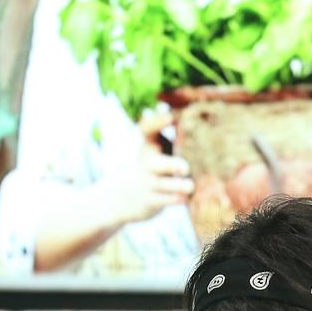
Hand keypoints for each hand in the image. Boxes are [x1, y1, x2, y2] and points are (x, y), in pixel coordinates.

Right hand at [101, 106, 193, 226]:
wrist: (120, 198)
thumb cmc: (149, 167)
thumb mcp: (154, 148)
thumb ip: (167, 134)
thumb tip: (175, 109)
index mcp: (146, 147)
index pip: (146, 130)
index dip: (156, 123)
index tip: (170, 116)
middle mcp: (145, 164)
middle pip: (154, 162)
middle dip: (170, 164)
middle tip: (185, 167)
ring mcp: (147, 184)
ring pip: (163, 185)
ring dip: (178, 185)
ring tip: (190, 186)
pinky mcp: (150, 202)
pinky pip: (164, 201)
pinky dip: (175, 199)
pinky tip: (185, 198)